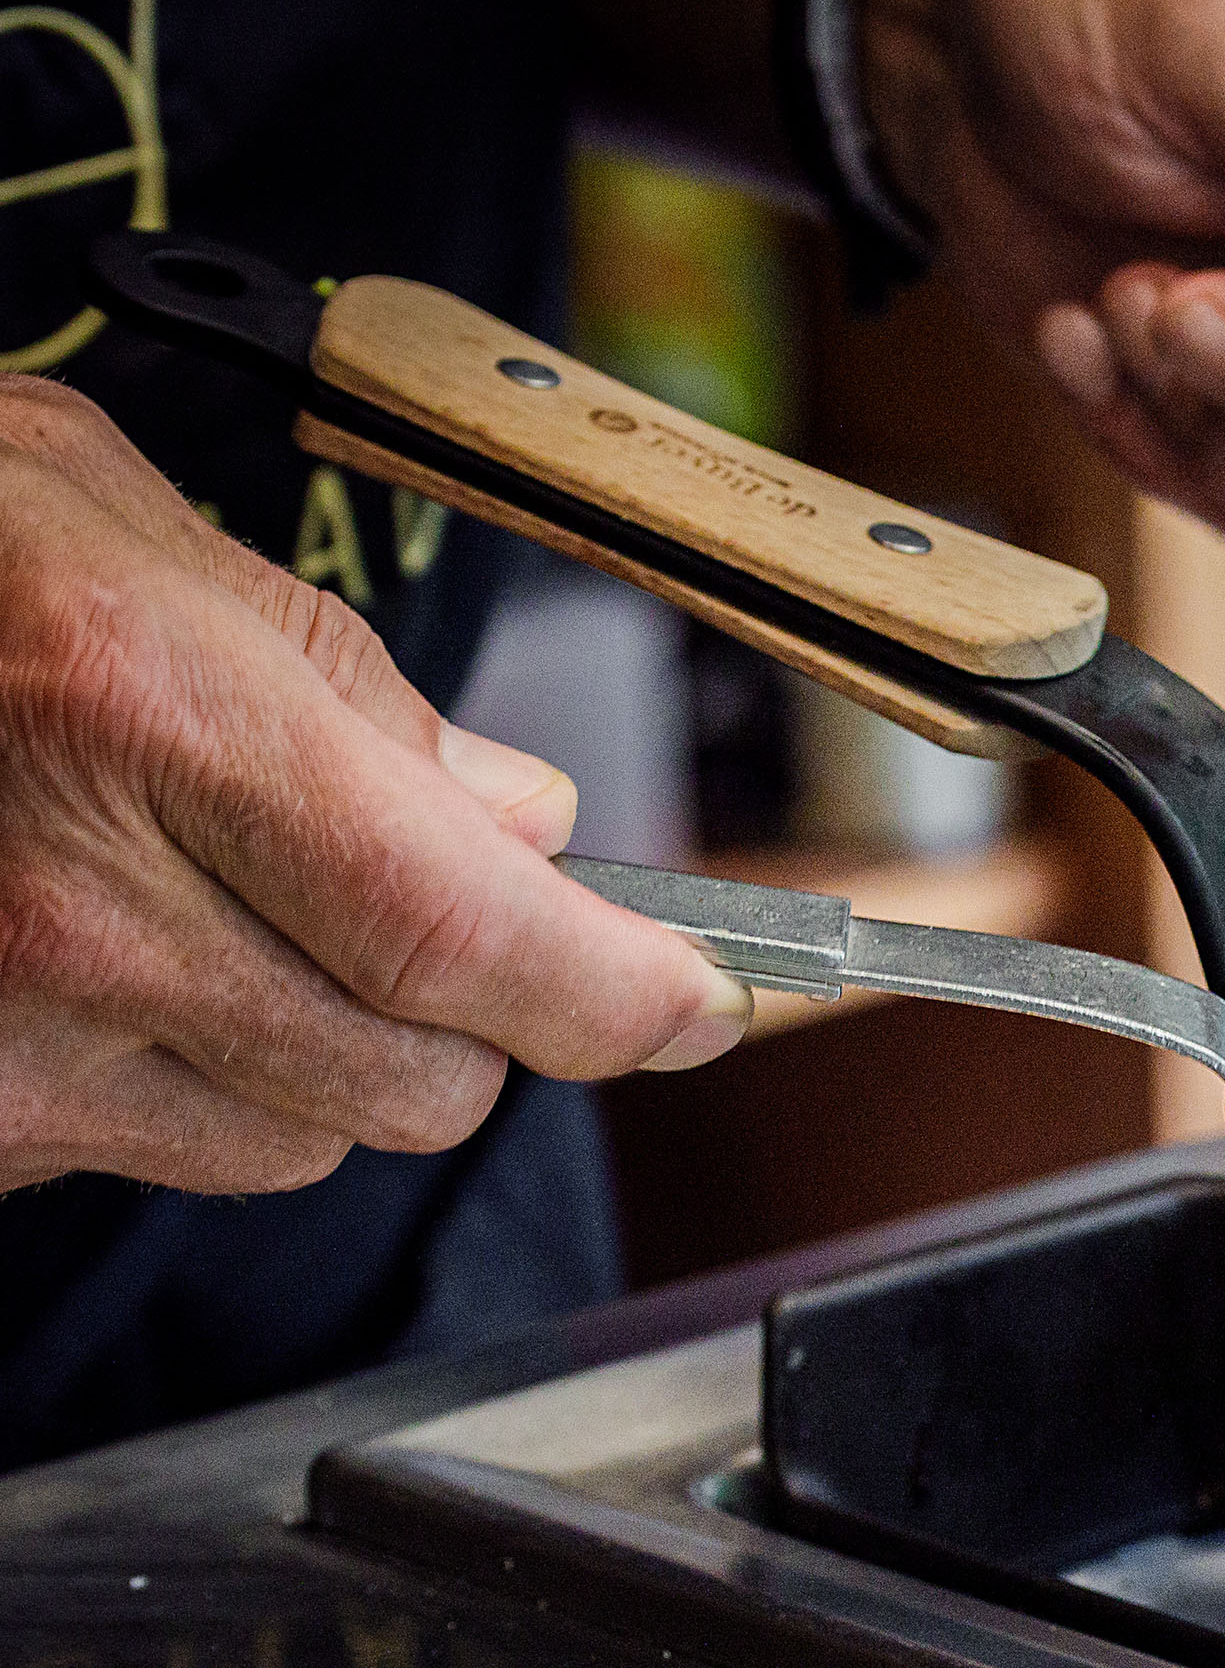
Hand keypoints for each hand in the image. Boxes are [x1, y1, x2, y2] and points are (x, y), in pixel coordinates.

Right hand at [0, 378, 752, 1197]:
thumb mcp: (104, 516)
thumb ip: (342, 679)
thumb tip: (523, 822)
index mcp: (151, 728)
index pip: (474, 945)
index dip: (627, 997)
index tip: (710, 1002)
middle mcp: (79, 920)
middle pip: (417, 1085)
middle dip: (467, 1014)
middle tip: (410, 901)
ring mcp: (1, 1047)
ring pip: (297, 1138)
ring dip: (317, 1050)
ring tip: (199, 901)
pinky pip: (149, 1150)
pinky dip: (173, 1075)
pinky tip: (84, 950)